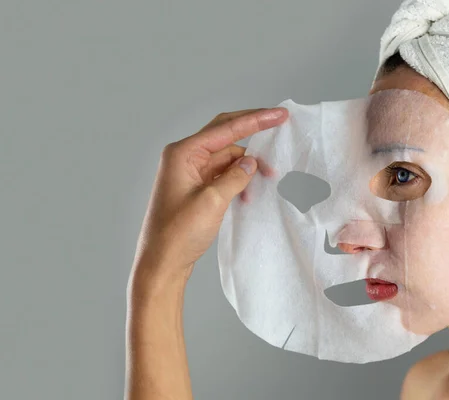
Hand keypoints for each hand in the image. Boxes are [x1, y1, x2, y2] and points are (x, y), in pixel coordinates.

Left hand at [130, 107, 288, 287]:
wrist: (162, 262)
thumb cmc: (178, 233)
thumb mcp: (212, 201)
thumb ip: (235, 177)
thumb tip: (251, 162)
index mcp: (183, 153)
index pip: (225, 128)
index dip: (255, 120)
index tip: (279, 114)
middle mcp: (184, 157)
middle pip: (225, 135)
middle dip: (252, 132)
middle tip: (280, 123)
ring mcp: (190, 173)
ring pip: (226, 157)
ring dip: (247, 165)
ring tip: (269, 176)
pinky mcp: (196, 188)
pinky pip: (223, 174)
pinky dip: (239, 179)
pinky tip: (250, 191)